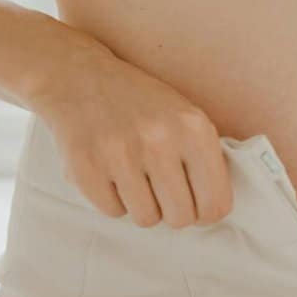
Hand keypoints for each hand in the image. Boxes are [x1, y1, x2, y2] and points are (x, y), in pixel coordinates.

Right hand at [28, 47, 233, 228]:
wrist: (80, 78)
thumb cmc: (141, 104)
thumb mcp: (185, 116)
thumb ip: (205, 159)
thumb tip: (214, 212)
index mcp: (193, 128)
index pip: (216, 203)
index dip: (206, 212)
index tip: (195, 205)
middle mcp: (159, 140)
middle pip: (181, 218)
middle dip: (173, 212)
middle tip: (162, 193)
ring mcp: (120, 154)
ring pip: (147, 219)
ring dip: (142, 206)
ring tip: (135, 178)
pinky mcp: (86, 168)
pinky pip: (113, 211)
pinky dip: (114, 200)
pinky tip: (111, 173)